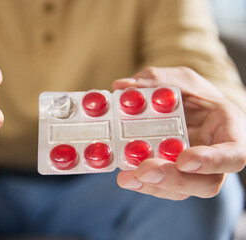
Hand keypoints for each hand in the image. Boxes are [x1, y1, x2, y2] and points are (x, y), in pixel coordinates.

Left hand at [112, 67, 245, 199]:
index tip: (184, 160)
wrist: (189, 108)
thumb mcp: (178, 79)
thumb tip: (123, 86)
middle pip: (206, 183)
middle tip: (144, 171)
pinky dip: (143, 183)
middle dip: (174, 179)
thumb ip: (155, 80)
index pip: (233, 155)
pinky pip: (163, 187)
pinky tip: (126, 176)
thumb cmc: (192, 94)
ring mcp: (195, 172)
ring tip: (126, 177)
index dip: (211, 161)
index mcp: (228, 131)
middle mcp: (215, 158)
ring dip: (153, 186)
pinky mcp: (174, 176)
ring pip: (182, 190)